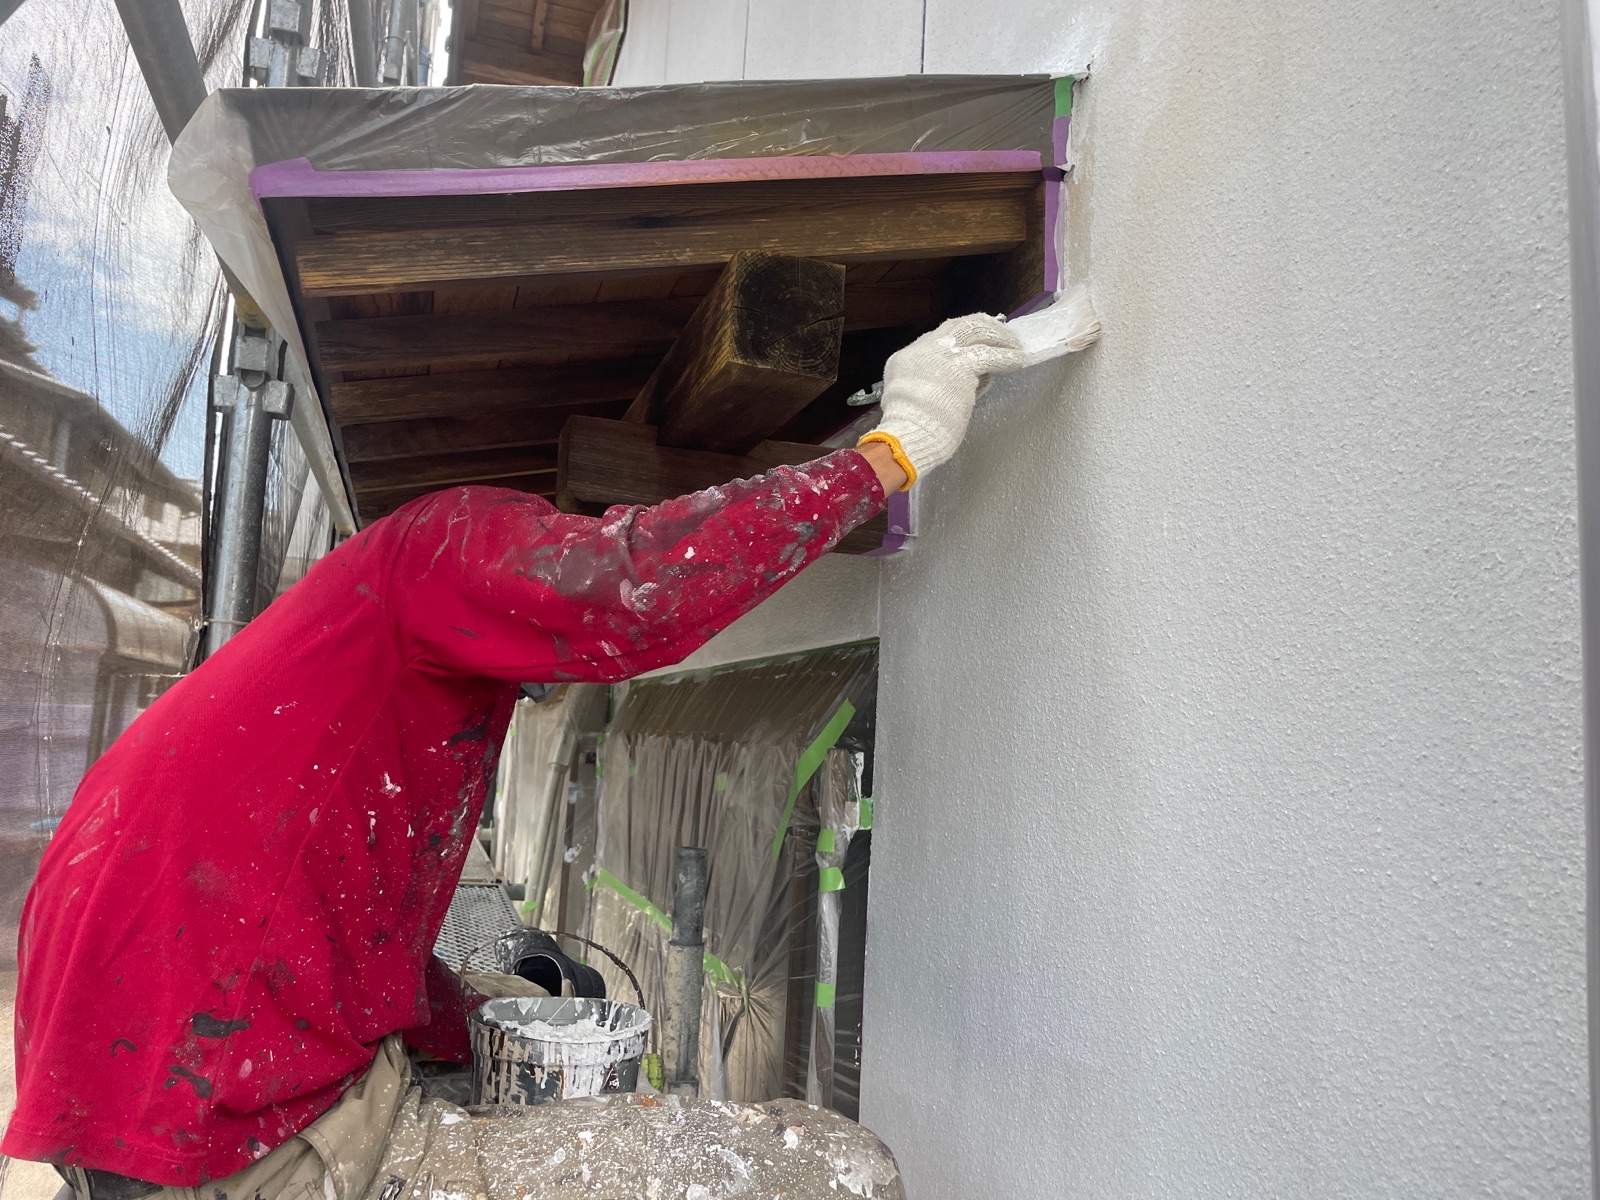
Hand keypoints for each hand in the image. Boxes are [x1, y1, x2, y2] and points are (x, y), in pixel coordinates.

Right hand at [858, 314, 1026, 488]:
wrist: (908, 437)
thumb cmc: (911, 432)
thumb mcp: (915, 401)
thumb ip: (935, 387)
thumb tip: (965, 385)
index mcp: (906, 360)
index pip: (937, 339)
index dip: (960, 340)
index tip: (976, 343)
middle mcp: (923, 351)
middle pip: (958, 325)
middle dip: (983, 326)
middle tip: (1001, 334)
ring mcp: (942, 355)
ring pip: (975, 331)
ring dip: (999, 337)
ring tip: (1015, 347)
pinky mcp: (961, 367)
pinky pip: (991, 355)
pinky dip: (1007, 357)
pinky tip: (1019, 361)